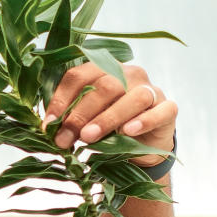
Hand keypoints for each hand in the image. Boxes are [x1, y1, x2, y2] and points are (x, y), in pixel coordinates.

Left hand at [44, 62, 176, 164]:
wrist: (141, 146)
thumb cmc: (107, 128)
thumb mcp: (85, 121)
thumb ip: (69, 117)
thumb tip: (47, 126)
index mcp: (104, 70)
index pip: (80, 76)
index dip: (61, 99)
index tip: (48, 124)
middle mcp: (129, 74)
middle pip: (105, 86)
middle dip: (80, 114)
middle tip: (64, 138)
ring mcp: (151, 89)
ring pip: (133, 97)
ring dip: (107, 118)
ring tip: (88, 137)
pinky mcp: (168, 108)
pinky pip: (160, 111)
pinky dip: (144, 120)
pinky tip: (128, 132)